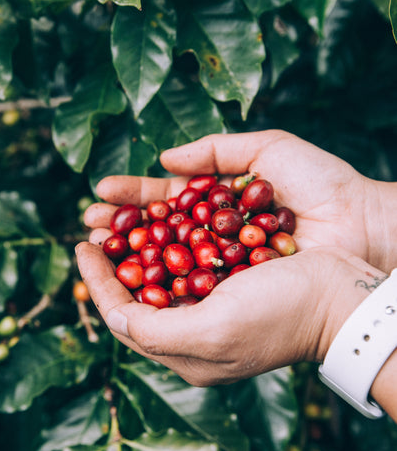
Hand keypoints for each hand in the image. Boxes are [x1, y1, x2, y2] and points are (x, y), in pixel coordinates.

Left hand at [75, 242, 382, 385]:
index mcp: (185, 352)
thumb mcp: (214, 329)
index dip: (97, 282)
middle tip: (93, 227)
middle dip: (111, 261)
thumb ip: (156, 331)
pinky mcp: (227, 286)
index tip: (81, 246)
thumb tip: (114, 320)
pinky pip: (184, 264)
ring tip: (114, 221)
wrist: (340, 296)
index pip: (123, 318)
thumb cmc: (281, 313)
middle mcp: (193, 332)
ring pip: (156, 277)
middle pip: (136, 297)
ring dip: (133, 248)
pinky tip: (156, 222)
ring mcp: (210, 308)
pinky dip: (164, 242)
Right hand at [85, 130, 391, 271]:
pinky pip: (183, 292)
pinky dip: (154, 284)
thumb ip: (214, 150)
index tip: (101, 192)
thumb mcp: (268, 151)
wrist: (362, 227)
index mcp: (216, 208)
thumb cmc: (321, 186)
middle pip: (155, 235)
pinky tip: (124, 276)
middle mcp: (212, 242)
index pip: (164, 202)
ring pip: (162, 265)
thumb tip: (163, 159)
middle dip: (119, 228)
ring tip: (92, 243)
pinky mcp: (229, 300)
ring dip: (125, 256)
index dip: (132, 197)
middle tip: (88, 223)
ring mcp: (220, 272)